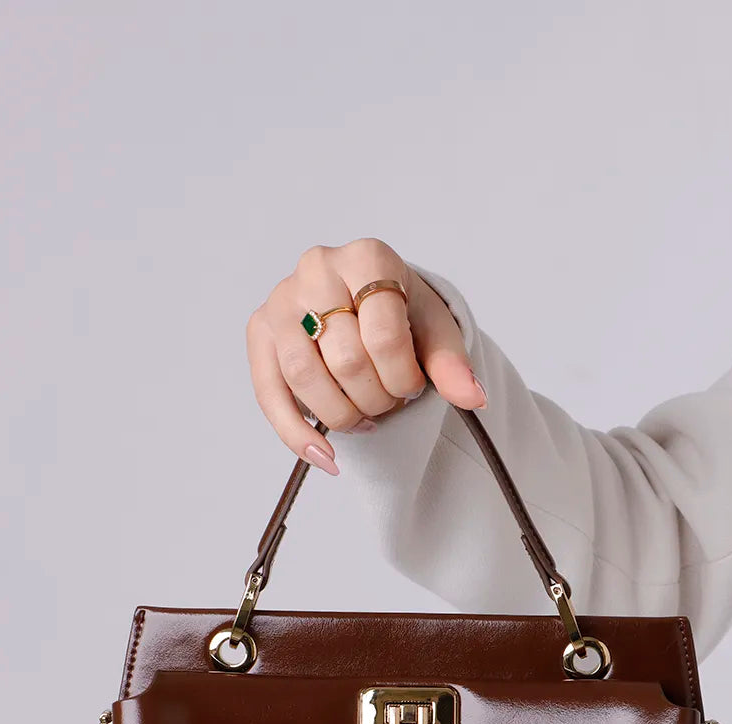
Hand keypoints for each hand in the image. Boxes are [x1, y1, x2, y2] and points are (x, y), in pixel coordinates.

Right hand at [246, 238, 486, 474]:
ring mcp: (282, 300)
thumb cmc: (400, 314)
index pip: (383, 336)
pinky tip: (325, 456)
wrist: (365, 300)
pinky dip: (297, 434)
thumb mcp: (434, 330)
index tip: (412, 386)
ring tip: (363, 421)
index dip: (403, 377)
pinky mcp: (259, 331)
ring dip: (341, 415)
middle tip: (389, 404)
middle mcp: (317, 269)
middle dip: (375, 398)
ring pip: (304, 377)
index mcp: (367, 258)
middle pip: (345, 359)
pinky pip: (269, 393)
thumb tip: (472, 398)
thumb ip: (451, 363)